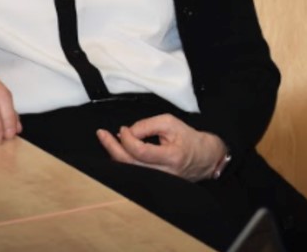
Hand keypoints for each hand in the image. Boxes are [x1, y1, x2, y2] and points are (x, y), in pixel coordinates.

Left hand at [95, 113, 226, 182]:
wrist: (205, 158)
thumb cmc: (189, 138)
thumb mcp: (170, 123)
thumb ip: (148, 125)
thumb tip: (128, 132)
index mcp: (170, 158)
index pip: (140, 151)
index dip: (128, 138)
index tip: (124, 128)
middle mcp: (163, 173)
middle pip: (129, 164)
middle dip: (112, 148)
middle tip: (101, 134)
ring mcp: (158, 181)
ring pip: (128, 171)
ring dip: (115, 154)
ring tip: (106, 139)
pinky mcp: (154, 183)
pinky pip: (133, 173)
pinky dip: (123, 160)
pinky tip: (118, 150)